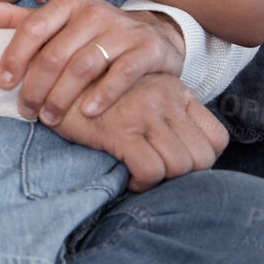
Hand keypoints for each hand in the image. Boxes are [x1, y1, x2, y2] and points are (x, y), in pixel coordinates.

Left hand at [0, 0, 186, 123]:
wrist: (153, 36)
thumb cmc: (92, 33)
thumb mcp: (54, 22)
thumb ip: (11, 18)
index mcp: (67, 4)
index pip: (31, 29)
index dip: (14, 58)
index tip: (2, 84)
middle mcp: (94, 12)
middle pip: (55, 54)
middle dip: (36, 87)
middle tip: (26, 112)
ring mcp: (123, 30)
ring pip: (84, 66)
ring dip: (62, 96)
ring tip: (49, 119)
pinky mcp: (147, 50)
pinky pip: (122, 74)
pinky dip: (103, 95)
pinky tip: (88, 112)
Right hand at [43, 72, 226, 191]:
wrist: (48, 79)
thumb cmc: (89, 92)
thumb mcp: (134, 92)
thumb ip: (160, 111)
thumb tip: (182, 151)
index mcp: (173, 88)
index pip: (216, 137)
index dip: (202, 159)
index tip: (177, 165)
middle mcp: (164, 97)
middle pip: (203, 156)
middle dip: (184, 177)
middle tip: (159, 176)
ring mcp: (144, 112)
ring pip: (182, 166)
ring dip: (163, 180)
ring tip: (141, 178)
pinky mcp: (120, 130)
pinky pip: (151, 170)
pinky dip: (142, 183)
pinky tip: (128, 180)